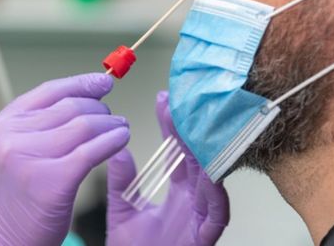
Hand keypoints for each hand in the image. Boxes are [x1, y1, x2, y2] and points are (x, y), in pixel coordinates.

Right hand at [0, 73, 129, 245]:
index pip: (49, 91)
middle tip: (114, 118)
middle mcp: (11, 138)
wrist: (5, 240)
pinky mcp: (51, 182)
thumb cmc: (21, 195)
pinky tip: (121, 140)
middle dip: (100, 109)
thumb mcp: (19, 151)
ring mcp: (28, 160)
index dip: (82, 83)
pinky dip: (112, 141)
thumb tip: (90, 93)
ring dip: (111, 124)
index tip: (105, 82)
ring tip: (121, 129)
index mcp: (3, 125)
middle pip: (71, 107)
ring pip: (85, 125)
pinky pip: (92, 150)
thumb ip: (44, 123)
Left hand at [106, 91, 228, 245]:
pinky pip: (217, 214)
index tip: (163, 101)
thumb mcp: (122, 212)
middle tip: (181, 104)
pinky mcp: (204, 237)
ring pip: (211, 181)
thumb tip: (116, 150)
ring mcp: (201, 219)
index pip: (178, 154)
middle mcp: (194, 202)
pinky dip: (215, 194)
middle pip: (197, 161)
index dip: (171, 128)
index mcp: (178, 195)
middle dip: (190, 132)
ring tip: (195, 129)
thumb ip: (121, 182)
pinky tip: (209, 174)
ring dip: (205, 155)